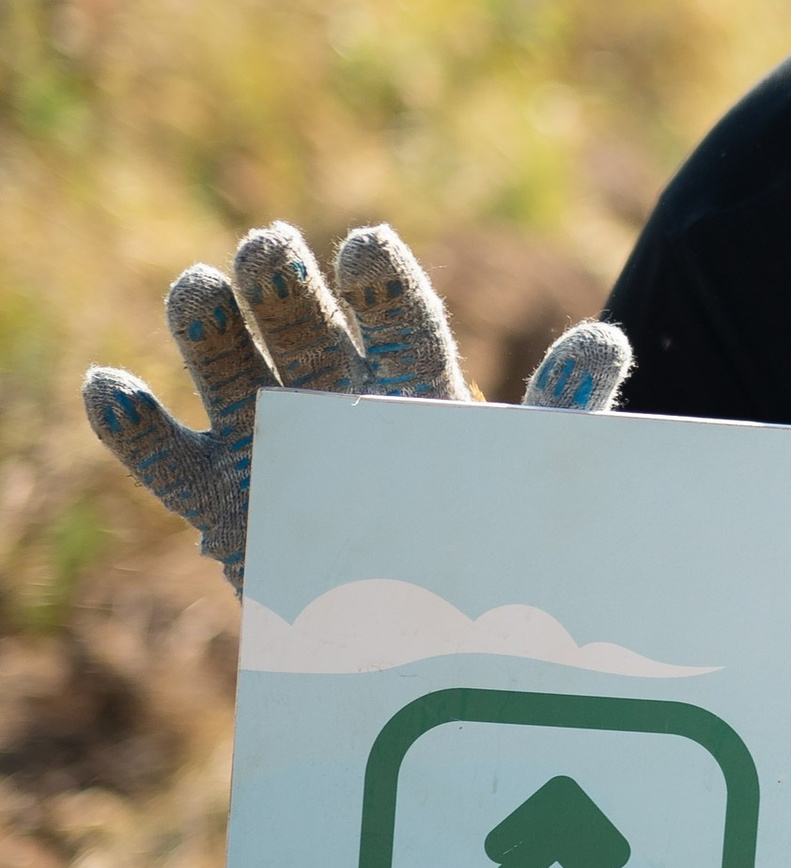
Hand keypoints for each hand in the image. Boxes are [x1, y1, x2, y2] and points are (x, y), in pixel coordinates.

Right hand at [83, 223, 631, 591]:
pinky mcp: (217, 491)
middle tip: (269, 247)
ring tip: (197, 289)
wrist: (415, 620)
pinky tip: (109, 388)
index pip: (400, 318)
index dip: (381, 283)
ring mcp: (267, 436)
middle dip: (283, 284)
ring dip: (209, 327)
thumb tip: (605, 339)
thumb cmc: (478, 530)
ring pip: (228, 366)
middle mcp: (332, 389)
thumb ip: (560, 412)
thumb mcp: (524, 476)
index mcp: (410, 378)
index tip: (364, 247)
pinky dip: (133, 425)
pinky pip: (166, 455)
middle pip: (302, 323)